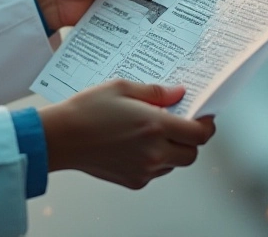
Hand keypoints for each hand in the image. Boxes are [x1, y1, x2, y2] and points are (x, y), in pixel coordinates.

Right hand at [38, 80, 215, 188]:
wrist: (61, 137)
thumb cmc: (86, 111)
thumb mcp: (122, 87)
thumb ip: (156, 92)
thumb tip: (178, 94)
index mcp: (155, 126)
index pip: (199, 134)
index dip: (206, 125)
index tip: (203, 117)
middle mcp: (153, 152)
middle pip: (192, 153)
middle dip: (191, 139)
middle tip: (179, 124)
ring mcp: (144, 169)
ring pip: (174, 164)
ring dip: (173, 150)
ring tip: (152, 133)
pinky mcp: (133, 180)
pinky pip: (156, 172)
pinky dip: (155, 160)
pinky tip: (137, 145)